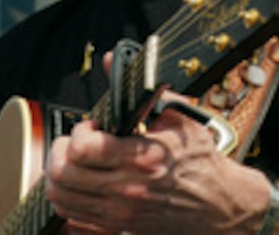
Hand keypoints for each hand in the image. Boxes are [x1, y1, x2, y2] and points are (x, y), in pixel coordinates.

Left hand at [44, 94, 268, 233]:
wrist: (218, 204)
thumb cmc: (200, 163)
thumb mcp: (179, 117)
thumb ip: (144, 90)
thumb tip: (115, 61)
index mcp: (143, 157)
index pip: (83, 148)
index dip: (79, 131)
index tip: (91, 126)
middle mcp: (127, 188)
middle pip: (64, 173)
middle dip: (62, 150)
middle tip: (75, 142)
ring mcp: (120, 212)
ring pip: (62, 197)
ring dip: (60, 175)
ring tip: (74, 161)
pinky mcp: (118, 226)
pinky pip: (73, 216)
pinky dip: (69, 198)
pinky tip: (81, 183)